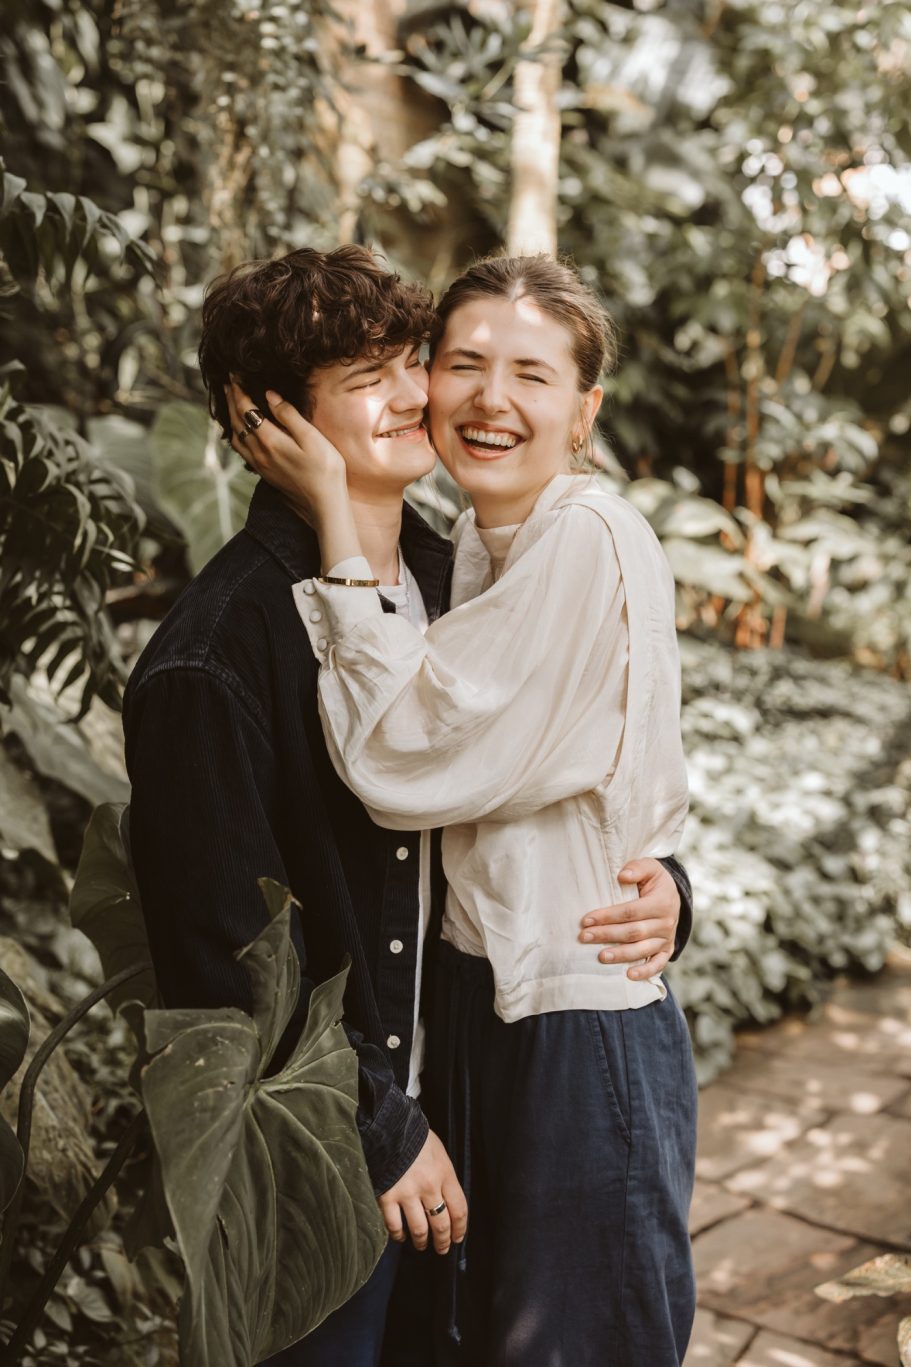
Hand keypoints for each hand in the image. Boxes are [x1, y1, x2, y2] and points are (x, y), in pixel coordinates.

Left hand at [225, 380, 346, 525]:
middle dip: (231, 400)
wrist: (324, 503)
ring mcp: (260, 464)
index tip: (234, 375)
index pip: (246, 409)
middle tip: (227, 383)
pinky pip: (241, 449)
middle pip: (237, 421)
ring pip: (236, 437)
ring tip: (231, 404)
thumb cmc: (325, 468)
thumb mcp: (311, 437)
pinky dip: (236, 434)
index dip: (239, 390)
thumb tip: (269, 395)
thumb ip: (288, 415)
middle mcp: (259, 452)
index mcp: (269, 440)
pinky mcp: (264, 473)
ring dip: (231, 417)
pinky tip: (241, 431)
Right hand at [377, 1130, 467, 1255]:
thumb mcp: (439, 1153)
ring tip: (421, 1244)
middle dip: (443, 1241)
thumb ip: (443, 1177)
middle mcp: (429, 1186)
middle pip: (441, 1223)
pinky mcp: (387, 1197)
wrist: (388, 1125)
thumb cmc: (416, 1138)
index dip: (460, 1228)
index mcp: (445, 1174)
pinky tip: (400, 1236)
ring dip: (421, 1241)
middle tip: (441, 1248)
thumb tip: (445, 1201)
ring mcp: (407, 1193)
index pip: (459, 1209)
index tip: (458, 1238)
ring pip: (419, 1229)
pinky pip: (394, 1225)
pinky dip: (398, 1235)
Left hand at [579, 858, 679, 980]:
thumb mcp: (650, 867)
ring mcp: (667, 938)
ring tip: (600, 957)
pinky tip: (628, 975)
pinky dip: (645, 972)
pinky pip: (658, 964)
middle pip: (633, 932)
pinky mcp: (666, 950)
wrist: (673, 895)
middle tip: (584, 937)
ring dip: (620, 955)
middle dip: (607, 935)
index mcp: (661, 902)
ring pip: (642, 950)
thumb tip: (622, 876)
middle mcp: (666, 922)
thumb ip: (637, 868)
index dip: (608, 916)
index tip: (586, 920)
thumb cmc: (654, 881)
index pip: (631, 911)